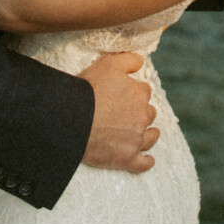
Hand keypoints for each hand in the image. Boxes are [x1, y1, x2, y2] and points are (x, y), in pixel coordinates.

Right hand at [79, 53, 158, 173]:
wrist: (72, 119)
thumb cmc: (88, 90)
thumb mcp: (108, 64)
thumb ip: (128, 60)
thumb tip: (141, 62)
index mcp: (139, 94)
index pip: (144, 91)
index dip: (134, 92)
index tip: (125, 95)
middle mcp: (142, 117)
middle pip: (149, 113)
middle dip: (141, 112)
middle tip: (129, 114)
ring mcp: (135, 140)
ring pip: (150, 137)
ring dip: (149, 135)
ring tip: (146, 134)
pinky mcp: (126, 159)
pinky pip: (143, 164)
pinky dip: (146, 162)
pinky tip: (147, 160)